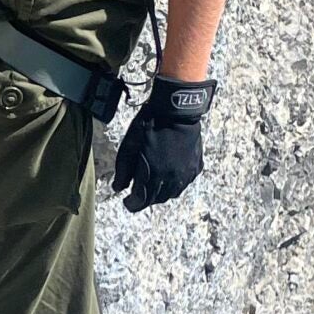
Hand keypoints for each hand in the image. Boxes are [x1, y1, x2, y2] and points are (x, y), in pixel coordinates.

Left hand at [112, 77, 212, 214]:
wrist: (177, 109)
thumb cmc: (150, 124)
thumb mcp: (129, 144)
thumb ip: (123, 169)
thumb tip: (118, 188)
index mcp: (153, 173)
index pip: (141, 200)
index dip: (132, 204)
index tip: (127, 202)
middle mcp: (171, 178)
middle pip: (156, 199)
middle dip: (145, 199)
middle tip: (138, 193)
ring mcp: (186, 173)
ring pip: (172, 194)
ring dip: (160, 194)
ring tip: (152, 186)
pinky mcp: (196, 167)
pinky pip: (184, 184)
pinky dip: (174, 185)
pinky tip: (168, 176)